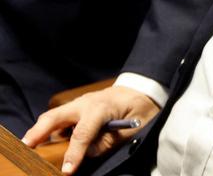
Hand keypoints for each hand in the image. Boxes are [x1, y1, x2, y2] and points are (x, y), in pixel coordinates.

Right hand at [22, 85, 159, 174]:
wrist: (143, 89)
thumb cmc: (140, 108)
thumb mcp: (132, 129)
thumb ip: (109, 142)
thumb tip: (88, 153)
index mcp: (101, 108)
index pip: (82, 134)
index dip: (74, 154)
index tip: (66, 171)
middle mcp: (85, 103)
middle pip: (55, 117)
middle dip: (38, 132)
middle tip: (25, 147)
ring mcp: (79, 103)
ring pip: (53, 116)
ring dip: (39, 131)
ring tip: (28, 147)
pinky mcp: (77, 107)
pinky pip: (59, 118)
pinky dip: (48, 129)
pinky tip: (45, 142)